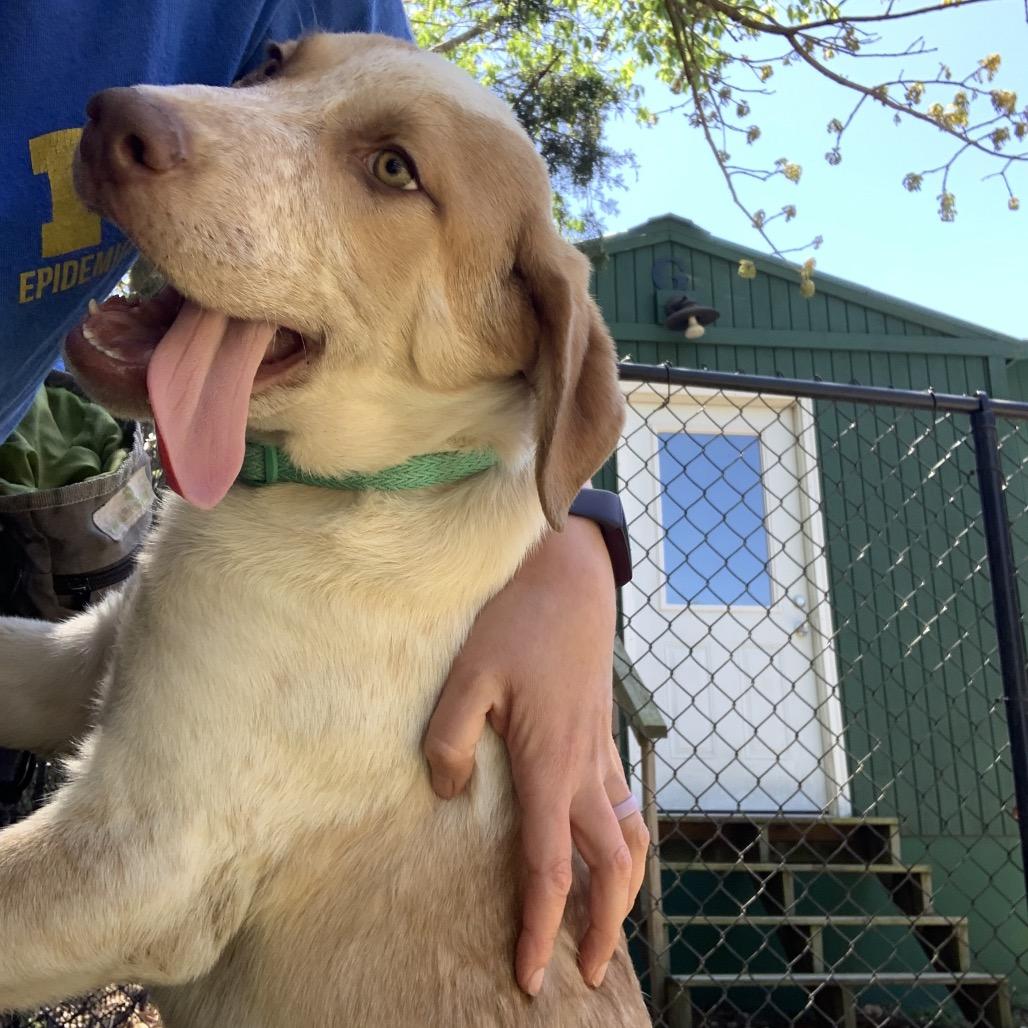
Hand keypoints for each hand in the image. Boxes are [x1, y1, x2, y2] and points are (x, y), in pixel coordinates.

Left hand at [423, 516, 647, 996]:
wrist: (570, 578)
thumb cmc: (516, 622)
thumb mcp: (466, 676)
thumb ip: (449, 742)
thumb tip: (449, 797)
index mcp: (550, 765)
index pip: (550, 868)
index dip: (541, 928)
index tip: (531, 977)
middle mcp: (585, 770)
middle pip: (609, 869)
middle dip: (601, 928)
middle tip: (583, 974)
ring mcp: (602, 752)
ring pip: (629, 841)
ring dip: (622, 893)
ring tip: (606, 929)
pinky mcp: (605, 735)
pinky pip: (626, 806)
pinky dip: (627, 846)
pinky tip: (612, 851)